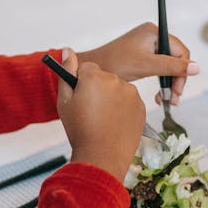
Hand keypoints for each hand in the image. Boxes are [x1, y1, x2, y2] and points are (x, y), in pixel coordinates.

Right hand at [55, 49, 143, 179]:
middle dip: (98, 89)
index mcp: (94, 76)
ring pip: (118, 89)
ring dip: (112, 98)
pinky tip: (115, 123)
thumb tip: (68, 50)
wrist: (102, 156)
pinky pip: (130, 101)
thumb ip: (67, 72)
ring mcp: (131, 93)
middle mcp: (115, 80)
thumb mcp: (65, 101)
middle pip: (104, 77)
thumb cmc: (80, 130)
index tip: (82, 98)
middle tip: (92, 111)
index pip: (88, 68)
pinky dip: (123, 109)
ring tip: (104, 119)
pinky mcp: (141, 106)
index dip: (83, 83)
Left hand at [78, 23, 197, 105]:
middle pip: (176, 59)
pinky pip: (159, 68)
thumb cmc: (115, 64)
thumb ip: (172, 66)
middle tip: (174, 98)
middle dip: (176, 80)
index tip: (178, 90)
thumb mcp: (146, 66)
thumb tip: (196, 68)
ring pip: (169, 65)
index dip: (183, 71)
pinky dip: (161, 81)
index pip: (180, 51)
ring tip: (168, 100)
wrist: (92, 70)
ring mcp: (147, 45)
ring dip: (169, 83)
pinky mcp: (142, 56)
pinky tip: (160, 95)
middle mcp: (152, 35)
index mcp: (154, 32)